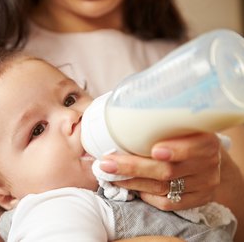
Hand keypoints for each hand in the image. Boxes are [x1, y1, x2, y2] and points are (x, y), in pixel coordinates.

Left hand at [100, 133, 220, 210]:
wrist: (204, 157)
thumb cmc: (182, 135)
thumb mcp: (179, 124)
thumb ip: (160, 122)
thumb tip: (119, 115)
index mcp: (207, 140)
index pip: (195, 147)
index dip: (176, 150)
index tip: (153, 150)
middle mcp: (209, 164)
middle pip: (168, 170)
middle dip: (133, 167)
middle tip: (107, 164)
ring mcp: (204, 184)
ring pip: (163, 188)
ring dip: (132, 182)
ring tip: (110, 175)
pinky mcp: (197, 200)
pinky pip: (167, 203)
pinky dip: (146, 196)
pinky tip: (131, 186)